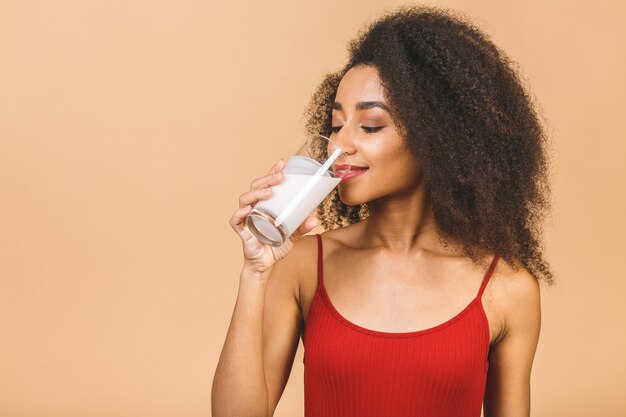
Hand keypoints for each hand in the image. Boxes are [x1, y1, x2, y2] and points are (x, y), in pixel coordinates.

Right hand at [229, 159, 318, 273]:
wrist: (265, 265)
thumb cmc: (275, 246)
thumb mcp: (292, 235)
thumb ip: (302, 227)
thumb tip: (316, 219)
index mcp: (263, 205)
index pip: (265, 184)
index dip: (271, 172)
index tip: (282, 163)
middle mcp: (253, 208)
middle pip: (255, 187)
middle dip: (267, 179)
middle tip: (281, 177)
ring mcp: (246, 218)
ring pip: (245, 199)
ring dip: (257, 193)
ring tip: (270, 191)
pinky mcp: (242, 231)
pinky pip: (236, 220)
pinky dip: (239, 213)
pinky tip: (248, 208)